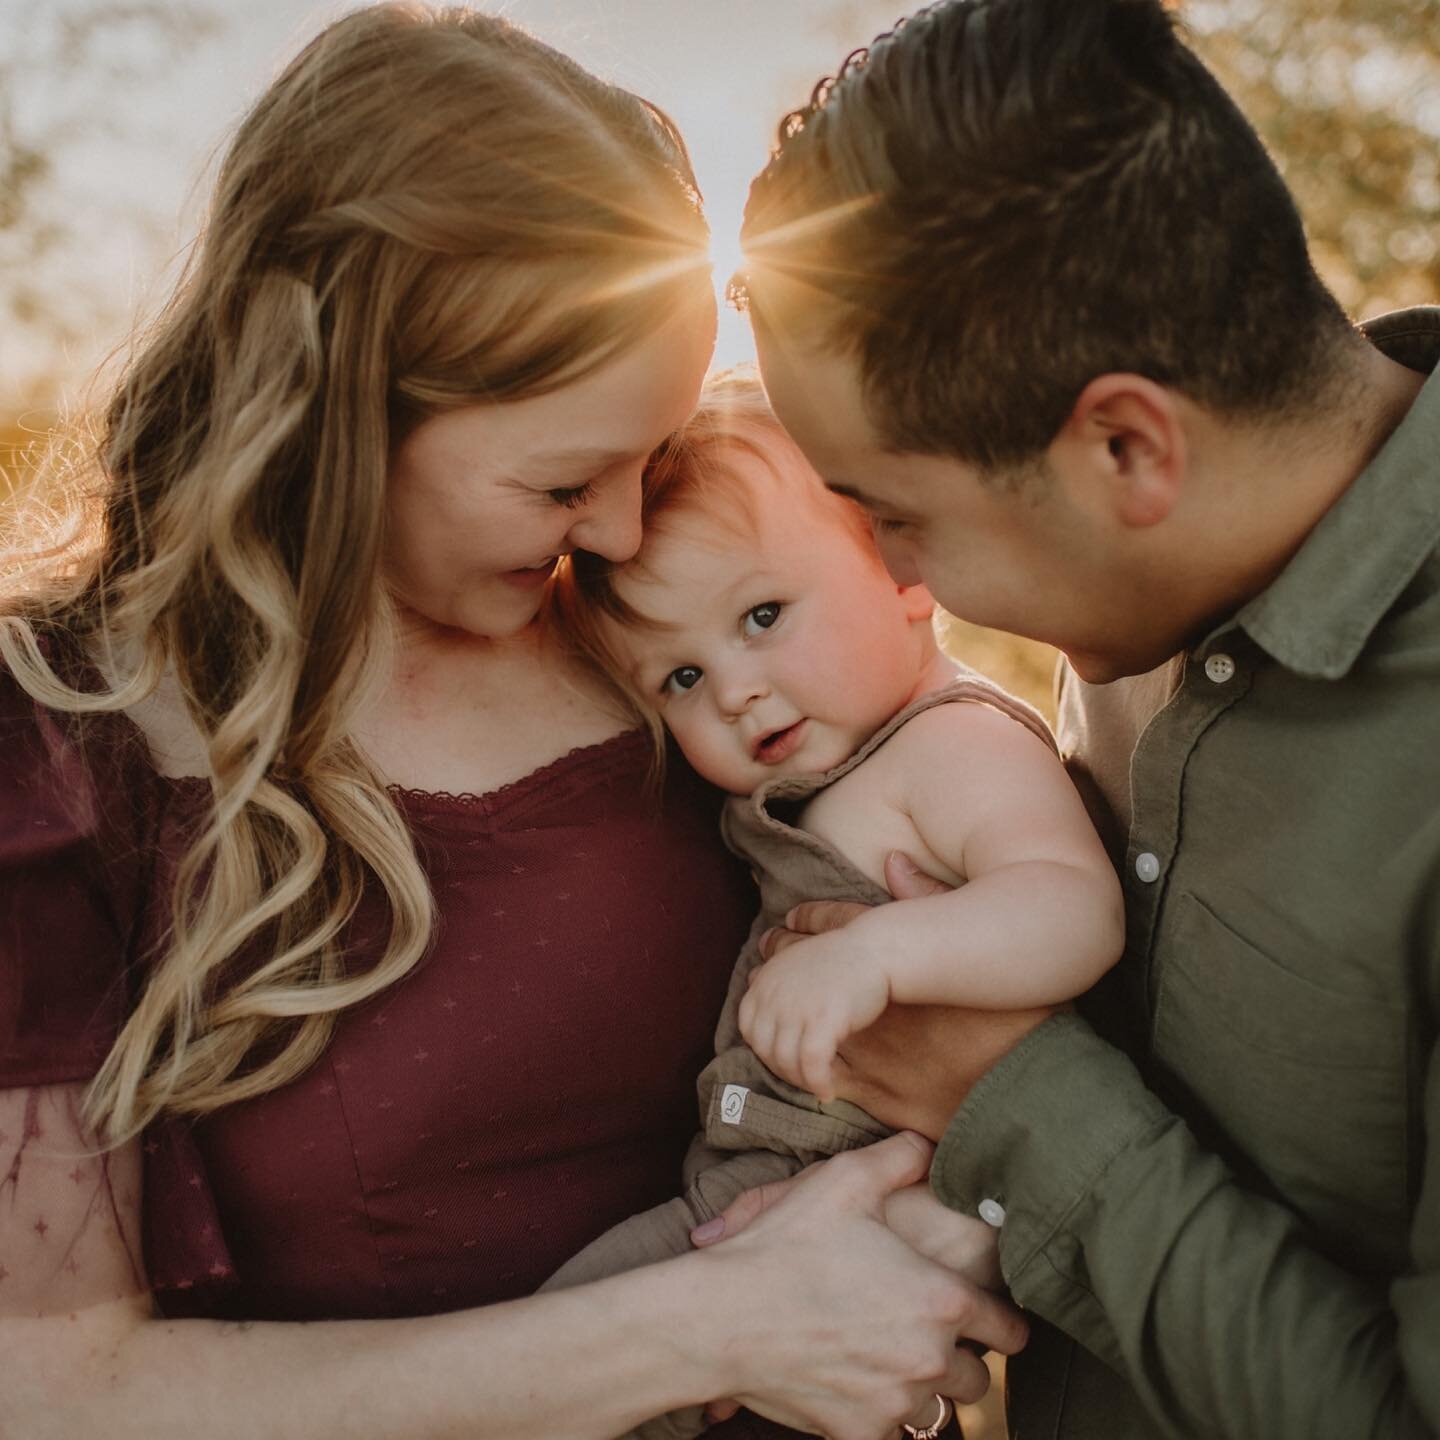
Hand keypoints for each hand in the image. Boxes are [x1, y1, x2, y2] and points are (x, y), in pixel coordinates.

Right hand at [686, 1134, 1027, 1439]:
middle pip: (976, 1379)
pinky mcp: (859, 1435)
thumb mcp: (846, 1180)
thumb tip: (930, 1146)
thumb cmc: (787, 1244)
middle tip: (925, 1332)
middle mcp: (928, 1360)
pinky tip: (854, 1378)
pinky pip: (891, 1431)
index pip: (1010, 1331)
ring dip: (921, 1388)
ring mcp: (894, 1403)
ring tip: (889, 1356)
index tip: (990, 1317)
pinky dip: (880, 1411)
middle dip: (959, 1358)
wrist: (723, 1317)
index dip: (1003, 1320)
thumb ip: (902, 1157)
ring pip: (937, 1411)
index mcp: (940, 1300)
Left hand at [738, 931, 888, 1099]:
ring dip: (802, 1082)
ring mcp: (797, 1007)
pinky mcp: (823, 1019)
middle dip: (784, 1071)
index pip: (750, 1029)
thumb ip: (775, 987)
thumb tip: (761, 1006)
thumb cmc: (841, 960)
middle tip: (804, 1080)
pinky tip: (828, 1093)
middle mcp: (774, 994)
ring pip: (787, 1062)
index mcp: (764, 981)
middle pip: (766, 1050)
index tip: (787, 1060)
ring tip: (817, 1088)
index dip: (766, 1051)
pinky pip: (812, 1064)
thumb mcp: (795, 964)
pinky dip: (818, 1083)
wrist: (876, 949)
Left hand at [761, 851, 1059, 1139]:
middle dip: (784, 957)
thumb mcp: (974, 942)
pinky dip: (796, 1058)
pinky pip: (812, 1065)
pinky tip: (790, 1056)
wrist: (1022, 1084)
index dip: (809, 921)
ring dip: (779, 1007)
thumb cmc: (1007, 1011)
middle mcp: (867, 994)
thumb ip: (929, 897)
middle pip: (804, 965)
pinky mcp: (865, 1084)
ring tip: (767, 1003)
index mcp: (891, 956)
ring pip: (798, 1015)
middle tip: (768, 952)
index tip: (791, 918)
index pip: (833, 926)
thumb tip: (893, 860)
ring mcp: (861, 1039)